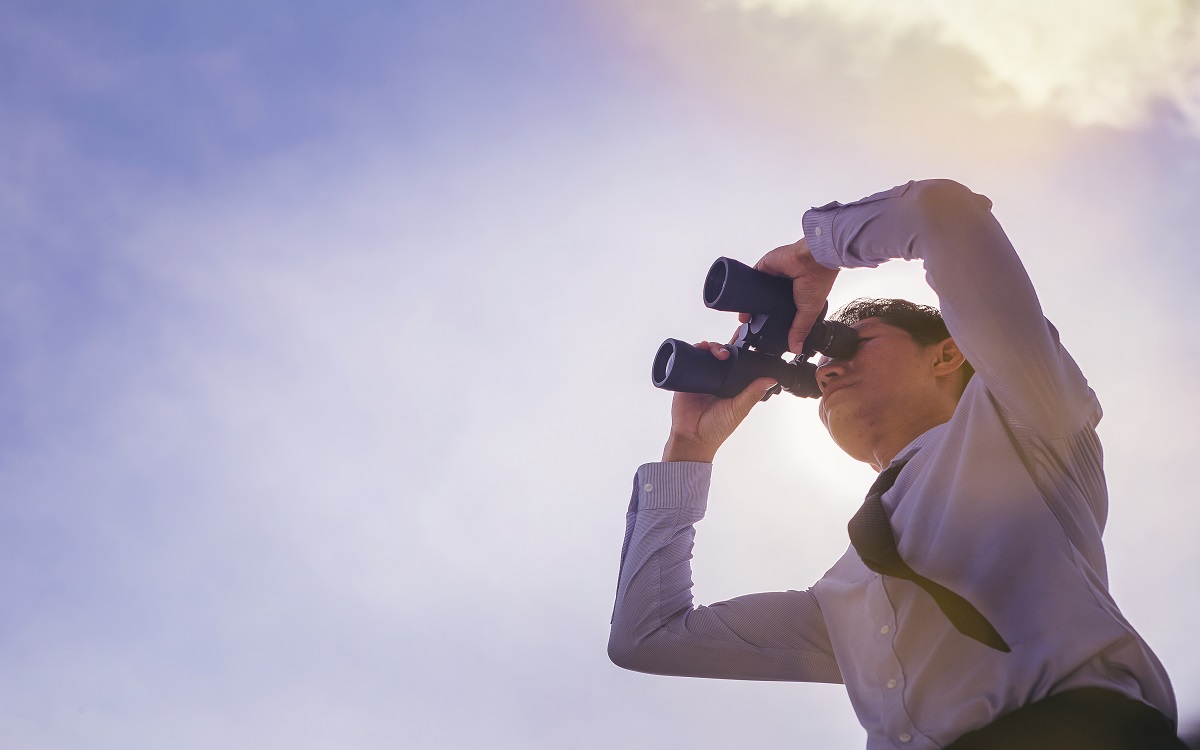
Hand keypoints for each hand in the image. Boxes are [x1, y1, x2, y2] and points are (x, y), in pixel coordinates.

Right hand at [662, 342, 777, 462]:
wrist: (692, 437)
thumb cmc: (716, 428)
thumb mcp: (738, 410)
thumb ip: (752, 394)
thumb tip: (771, 380)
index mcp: (731, 385)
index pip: (737, 363)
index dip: (741, 350)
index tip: (745, 340)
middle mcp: (716, 379)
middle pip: (721, 354)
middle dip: (724, 346)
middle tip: (726, 353)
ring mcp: (701, 377)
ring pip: (707, 354)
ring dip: (711, 347)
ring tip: (716, 353)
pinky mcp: (687, 377)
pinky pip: (690, 359)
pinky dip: (694, 349)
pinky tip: (700, 348)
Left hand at [738, 238, 838, 352]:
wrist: (813, 260)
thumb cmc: (818, 280)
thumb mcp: (809, 311)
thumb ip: (799, 329)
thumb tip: (796, 348)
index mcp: (793, 298)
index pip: (777, 314)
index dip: (769, 324)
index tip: (759, 338)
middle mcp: (781, 288)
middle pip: (763, 304)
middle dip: (755, 316)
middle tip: (747, 330)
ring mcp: (771, 278)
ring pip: (754, 293)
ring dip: (748, 305)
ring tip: (743, 320)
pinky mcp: (763, 267)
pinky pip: (750, 279)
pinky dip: (744, 289)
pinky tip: (742, 301)